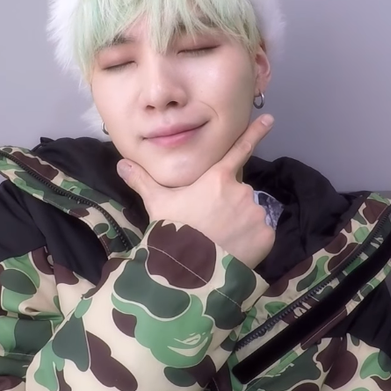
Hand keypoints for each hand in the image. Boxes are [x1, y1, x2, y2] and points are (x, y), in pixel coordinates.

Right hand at [117, 114, 275, 268]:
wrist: (191, 271)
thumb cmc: (173, 231)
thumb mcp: (156, 204)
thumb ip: (143, 181)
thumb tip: (122, 163)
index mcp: (217, 178)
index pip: (240, 149)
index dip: (255, 132)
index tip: (269, 118)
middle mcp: (241, 191)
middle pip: (238, 193)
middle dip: (228, 204)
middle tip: (210, 224)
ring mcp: (256, 213)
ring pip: (250, 213)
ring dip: (239, 222)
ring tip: (220, 240)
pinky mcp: (265, 236)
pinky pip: (260, 234)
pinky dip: (251, 240)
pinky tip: (233, 249)